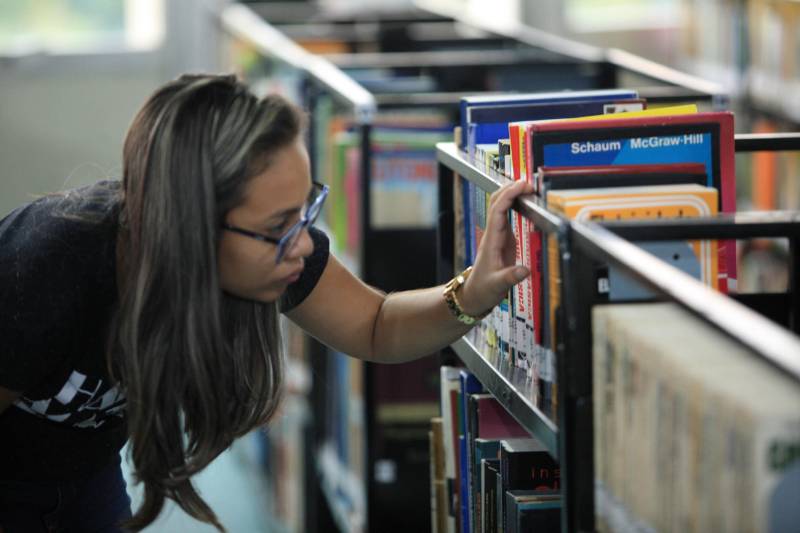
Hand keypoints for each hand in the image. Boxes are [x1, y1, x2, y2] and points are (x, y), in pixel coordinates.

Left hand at [459, 179, 533, 316]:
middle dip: (510, 189)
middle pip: (497, 203)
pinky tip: (526, 202)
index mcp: (491, 241)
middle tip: (529, 184)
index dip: (509, 196)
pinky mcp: (503, 240)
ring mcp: (498, 236)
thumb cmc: (483, 290)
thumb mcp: (498, 286)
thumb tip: (525, 270)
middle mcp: (493, 234)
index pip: (498, 211)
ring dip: (512, 195)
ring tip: (529, 188)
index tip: (522, 186)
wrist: (474, 295)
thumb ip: (511, 277)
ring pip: (501, 207)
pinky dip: (515, 206)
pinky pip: (507, 217)